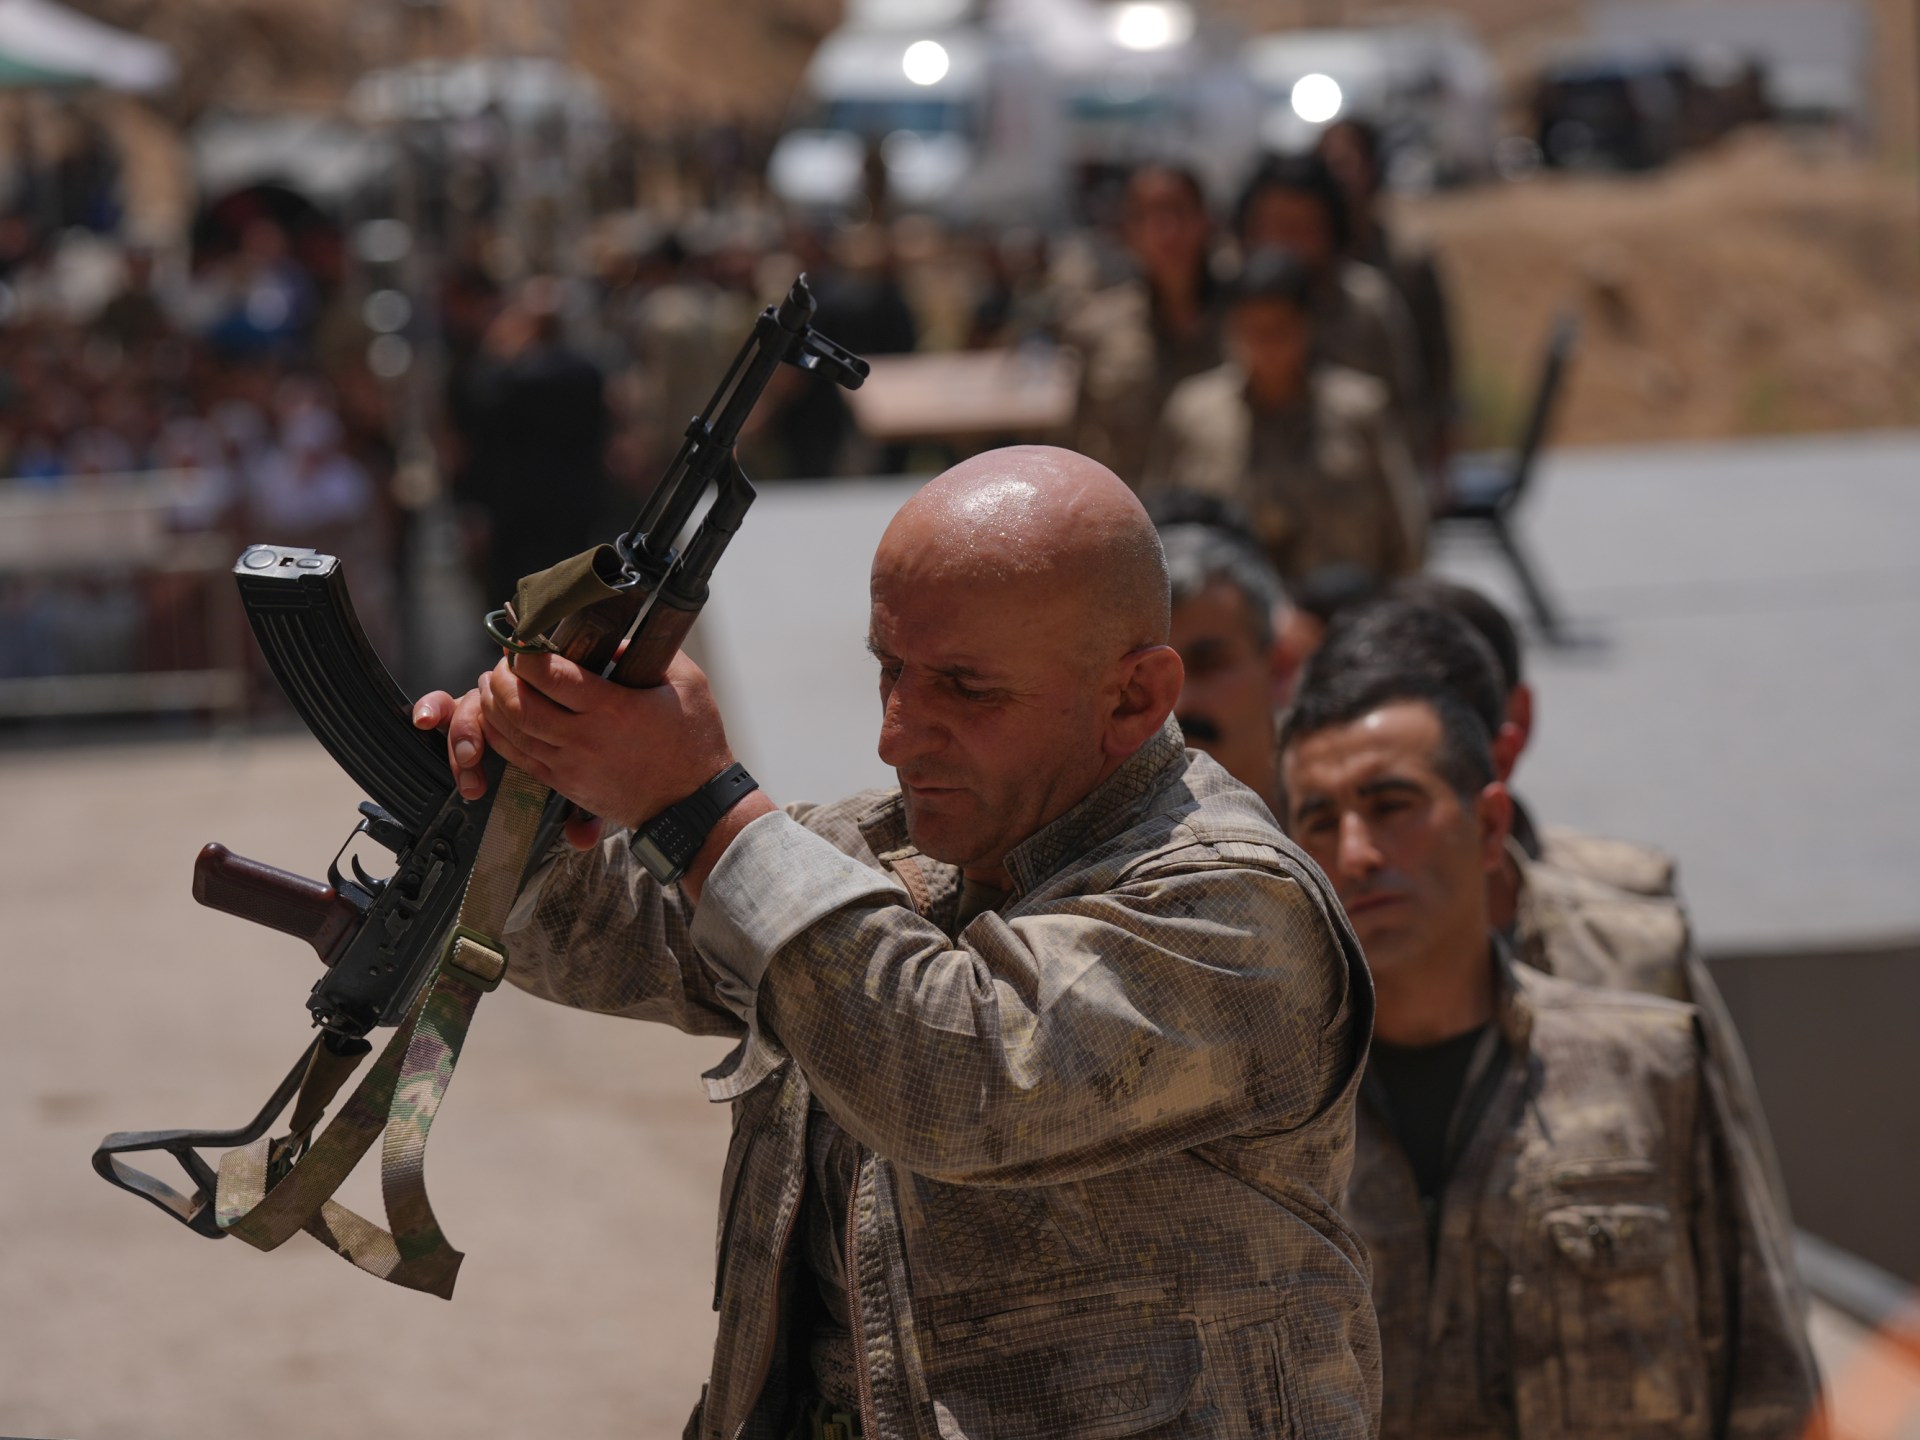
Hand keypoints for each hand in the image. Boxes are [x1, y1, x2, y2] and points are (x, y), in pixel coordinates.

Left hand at [412, 654, 774, 892]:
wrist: (693, 805)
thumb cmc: (695, 742)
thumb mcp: (686, 683)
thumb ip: (649, 655)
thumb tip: (609, 643)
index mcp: (611, 709)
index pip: (547, 674)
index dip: (524, 652)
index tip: (523, 639)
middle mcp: (583, 738)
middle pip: (518, 702)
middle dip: (503, 675)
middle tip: (506, 660)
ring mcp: (570, 765)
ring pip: (511, 731)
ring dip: (495, 702)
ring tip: (494, 682)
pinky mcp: (565, 785)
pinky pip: (518, 758)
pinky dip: (501, 734)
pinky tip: (499, 717)